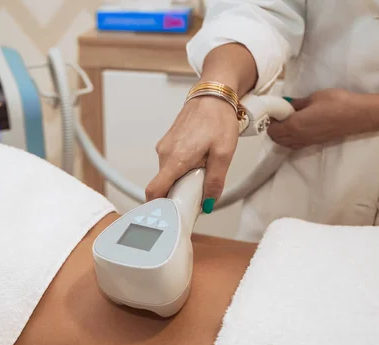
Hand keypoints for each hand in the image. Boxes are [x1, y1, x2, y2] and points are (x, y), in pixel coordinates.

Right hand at [145, 95, 239, 212]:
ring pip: (169, 174)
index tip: (168, 215)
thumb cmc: (217, 119)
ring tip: (203, 169)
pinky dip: (182, 167)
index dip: (157, 207)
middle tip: (199, 191)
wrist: (213, 94)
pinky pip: (172, 163)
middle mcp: (164, 153)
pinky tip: (199, 159)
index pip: (154, 190)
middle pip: (164, 185)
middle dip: (179, 192)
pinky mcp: (168, 142)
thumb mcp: (224, 154)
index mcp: (175, 158)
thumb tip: (208, 202)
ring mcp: (164, 147)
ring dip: (183, 178)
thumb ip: (215, 181)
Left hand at [268, 88, 368, 148]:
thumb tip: (286, 104)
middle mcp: (297, 137)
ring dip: (281, 135)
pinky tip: (297, 127)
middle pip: (276, 138)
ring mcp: (306, 142)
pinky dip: (290, 139)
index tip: (274, 110)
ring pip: (285, 144)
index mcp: (294, 125)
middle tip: (279, 115)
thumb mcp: (313, 98)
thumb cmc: (336, 102)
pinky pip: (295, 145)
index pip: (272, 129)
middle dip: (273, 128)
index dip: (270, 120)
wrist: (358, 115)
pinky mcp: (314, 143)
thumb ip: (297, 103)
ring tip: (287, 121)